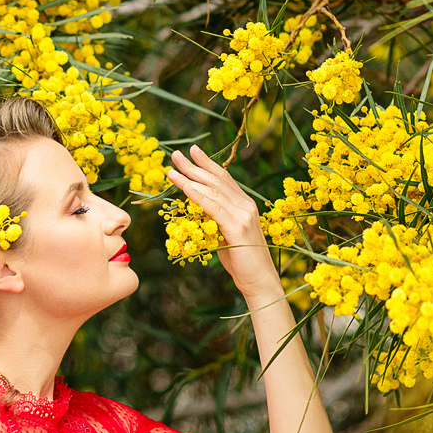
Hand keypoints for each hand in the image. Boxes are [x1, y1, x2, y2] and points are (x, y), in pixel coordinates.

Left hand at [166, 145, 281, 300]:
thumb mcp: (226, 236)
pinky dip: (197, 195)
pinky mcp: (237, 227)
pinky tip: (185, 186)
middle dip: (194, 165)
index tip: (193, 151)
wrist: (260, 282)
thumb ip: (216, 221)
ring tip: (172, 169)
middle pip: (216, 179)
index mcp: (245, 205)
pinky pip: (213, 207)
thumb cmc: (242, 262)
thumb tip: (198, 212)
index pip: (224, 178)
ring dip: (189, 177)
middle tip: (176, 154)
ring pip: (212, 190)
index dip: (208, 163)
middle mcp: (245, 205)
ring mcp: (243, 215)